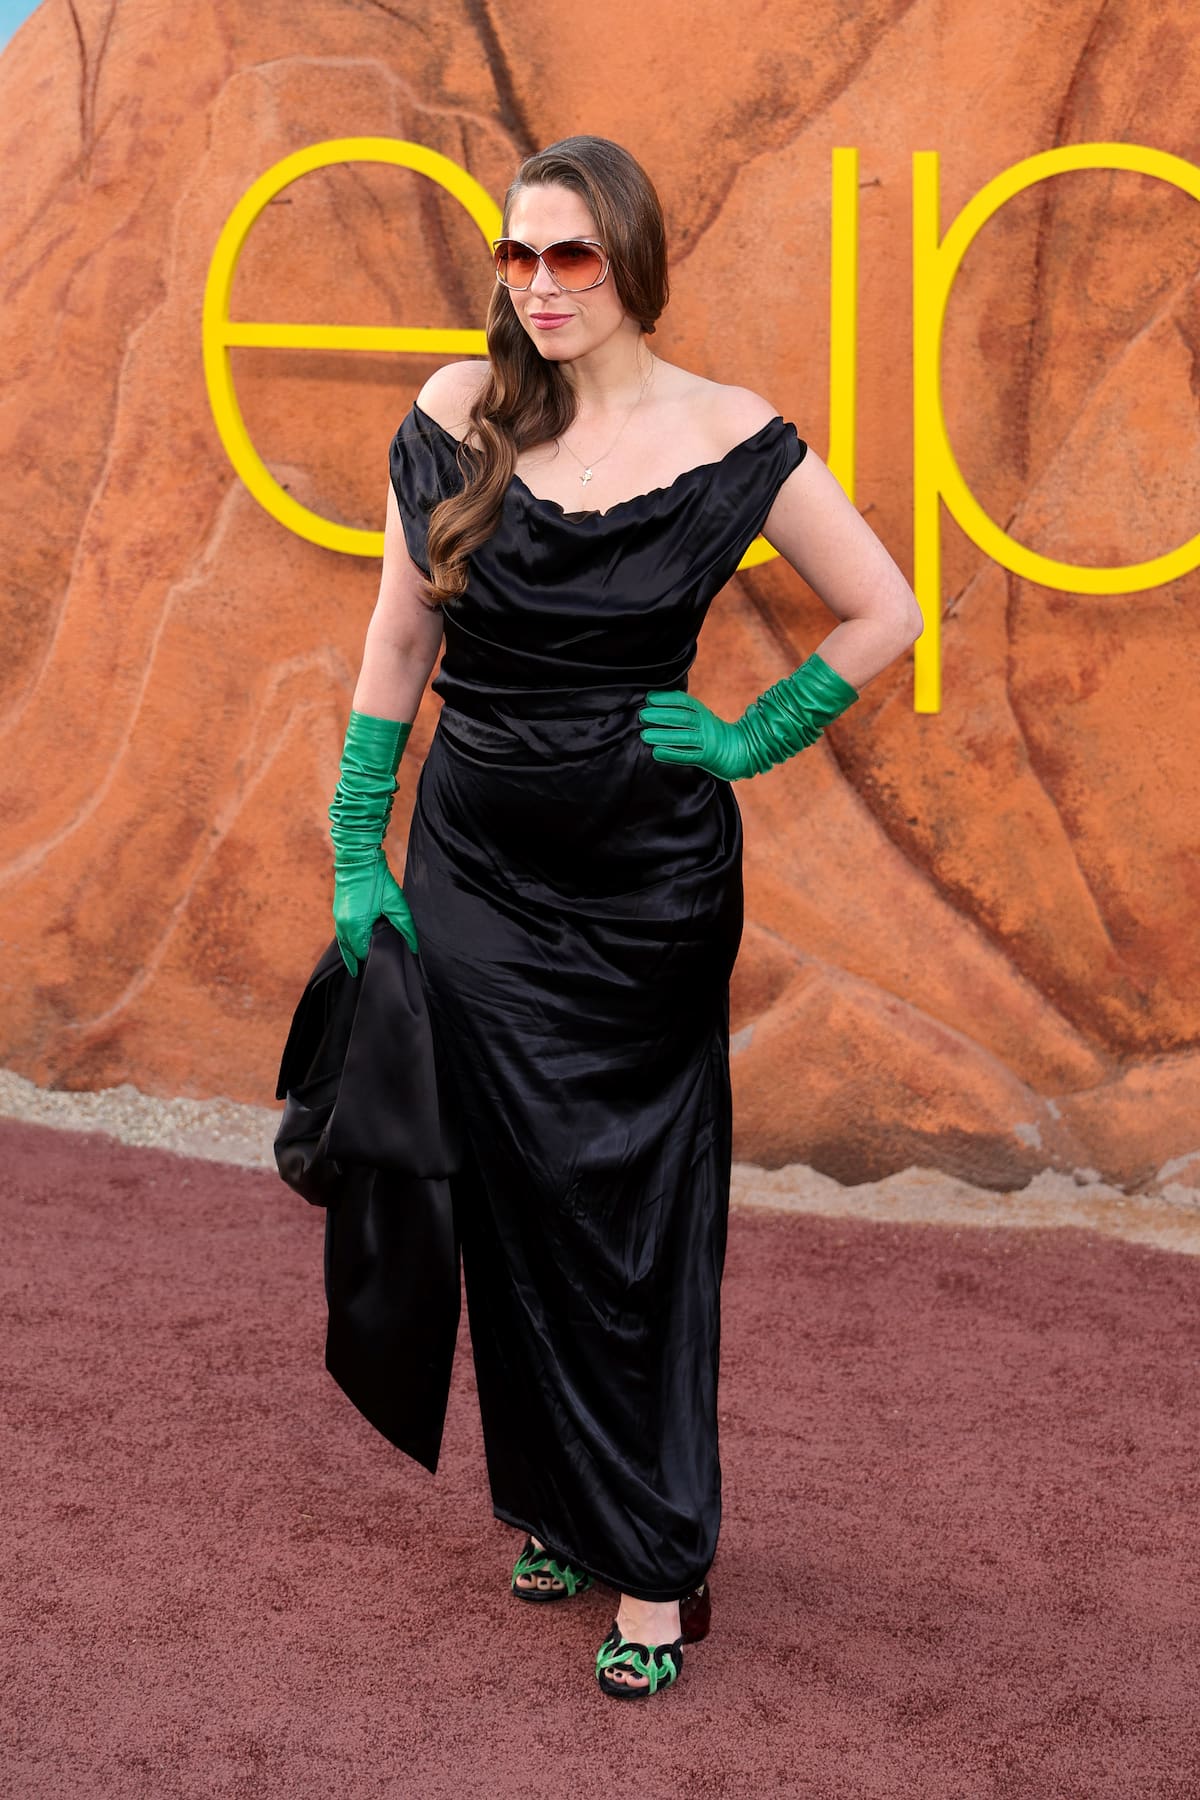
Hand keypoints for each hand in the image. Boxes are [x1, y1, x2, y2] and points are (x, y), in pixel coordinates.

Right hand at [332, 849, 418, 975]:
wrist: (358, 859)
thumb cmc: (377, 880)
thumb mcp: (396, 903)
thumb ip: (406, 927)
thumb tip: (414, 946)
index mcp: (355, 927)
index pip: (362, 954)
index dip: (373, 959)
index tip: (384, 964)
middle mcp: (343, 926)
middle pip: (351, 953)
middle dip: (362, 959)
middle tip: (373, 969)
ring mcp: (338, 919)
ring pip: (344, 945)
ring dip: (354, 952)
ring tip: (364, 963)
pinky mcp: (338, 912)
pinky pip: (342, 935)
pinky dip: (349, 942)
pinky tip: (358, 944)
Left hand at [637, 690, 750, 781]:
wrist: (739, 750)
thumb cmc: (711, 732)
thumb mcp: (701, 716)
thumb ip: (684, 710)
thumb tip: (653, 701)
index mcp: (703, 712)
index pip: (684, 702)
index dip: (666, 699)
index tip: (649, 698)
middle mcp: (705, 724)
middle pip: (682, 718)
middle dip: (661, 716)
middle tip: (643, 715)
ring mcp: (706, 741)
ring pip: (683, 737)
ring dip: (662, 735)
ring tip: (645, 735)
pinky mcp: (706, 757)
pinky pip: (687, 756)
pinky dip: (671, 754)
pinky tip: (657, 752)